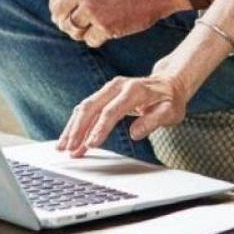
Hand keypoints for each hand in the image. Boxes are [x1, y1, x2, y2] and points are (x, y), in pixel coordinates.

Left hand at [48, 0, 185, 48]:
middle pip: (59, 14)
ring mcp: (92, 8)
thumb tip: (63, 7)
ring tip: (93, 30)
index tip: (65, 13)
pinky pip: (90, 40)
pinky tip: (108, 32)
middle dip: (66, 23)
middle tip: (77, 27)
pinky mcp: (106, 26)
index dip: (59, 7)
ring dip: (80, 33)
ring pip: (73, 29)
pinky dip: (97, 39)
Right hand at [58, 70, 188, 155]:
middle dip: (77, 129)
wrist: (169, 84)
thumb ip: (154, 121)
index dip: (99, 128)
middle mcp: (117, 86)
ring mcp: (109, 89)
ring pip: (85, 108)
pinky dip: (78, 125)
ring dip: (73, 128)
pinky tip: (73, 140)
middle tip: (68, 149)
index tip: (90, 144)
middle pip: (91, 107)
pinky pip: (88, 110)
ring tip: (63, 147)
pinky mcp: (105, 95)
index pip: (111, 111)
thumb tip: (135, 133)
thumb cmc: (170, 100)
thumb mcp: (170, 112)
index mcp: (133, 90)